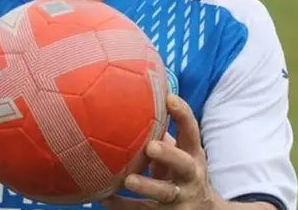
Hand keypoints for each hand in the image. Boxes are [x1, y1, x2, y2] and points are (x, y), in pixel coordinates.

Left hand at [100, 94, 216, 209]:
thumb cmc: (182, 172)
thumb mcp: (180, 153)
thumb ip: (163, 135)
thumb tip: (133, 103)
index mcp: (192, 154)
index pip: (191, 131)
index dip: (183, 114)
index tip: (169, 98)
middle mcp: (190, 175)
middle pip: (183, 164)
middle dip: (169, 155)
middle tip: (151, 147)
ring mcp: (181, 197)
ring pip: (165, 192)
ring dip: (147, 186)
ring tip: (128, 181)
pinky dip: (124, 206)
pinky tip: (105, 198)